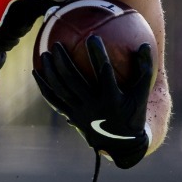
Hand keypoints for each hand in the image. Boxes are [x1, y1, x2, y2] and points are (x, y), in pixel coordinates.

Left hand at [33, 36, 153, 169]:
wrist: (121, 144)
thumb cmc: (133, 113)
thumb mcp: (142, 93)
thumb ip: (144, 69)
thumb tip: (145, 44)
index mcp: (112, 99)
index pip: (103, 72)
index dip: (98, 55)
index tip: (92, 37)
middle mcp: (94, 106)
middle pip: (74, 80)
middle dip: (63, 61)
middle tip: (57, 44)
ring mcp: (81, 113)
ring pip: (61, 90)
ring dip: (51, 71)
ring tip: (45, 54)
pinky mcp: (72, 117)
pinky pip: (54, 100)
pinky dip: (44, 86)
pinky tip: (36, 72)